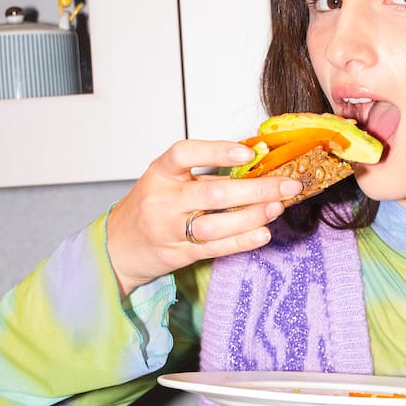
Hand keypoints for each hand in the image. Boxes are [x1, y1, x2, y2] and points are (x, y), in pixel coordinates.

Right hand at [105, 138, 302, 296]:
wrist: (118, 246)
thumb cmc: (149, 206)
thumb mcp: (166, 180)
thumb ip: (202, 173)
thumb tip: (254, 161)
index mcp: (160, 173)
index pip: (184, 153)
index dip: (217, 151)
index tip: (247, 152)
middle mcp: (163, 200)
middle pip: (213, 193)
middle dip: (257, 189)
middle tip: (288, 185)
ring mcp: (169, 229)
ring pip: (216, 224)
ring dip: (252, 216)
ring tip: (278, 207)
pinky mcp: (179, 253)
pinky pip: (215, 247)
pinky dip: (242, 240)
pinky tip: (263, 233)